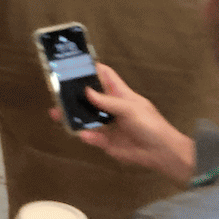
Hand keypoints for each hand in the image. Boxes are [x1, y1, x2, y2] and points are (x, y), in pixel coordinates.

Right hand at [50, 63, 196, 185]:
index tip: (75, 64)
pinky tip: (83, 134)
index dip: (92, 69)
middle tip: (57, 90)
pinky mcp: (106, 141)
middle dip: (75, 94)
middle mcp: (111, 108)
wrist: (161, 153)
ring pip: (86, 117)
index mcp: (120, 94)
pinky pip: (91, 137)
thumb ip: (107, 101)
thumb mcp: (130, 108)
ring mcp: (108, 125)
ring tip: (57, 113)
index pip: (105, 76)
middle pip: (90, 97)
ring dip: (72, 115)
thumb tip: (86, 91)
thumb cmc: (151, 125)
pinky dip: (86, 135)